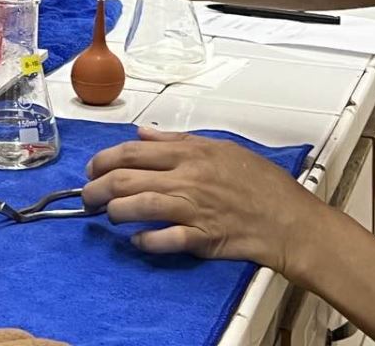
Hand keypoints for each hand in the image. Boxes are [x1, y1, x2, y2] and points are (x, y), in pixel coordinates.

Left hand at [82, 126, 314, 271]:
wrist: (287, 218)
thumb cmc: (257, 180)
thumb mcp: (219, 147)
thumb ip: (177, 141)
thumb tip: (144, 134)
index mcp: (190, 153)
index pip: (134, 151)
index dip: (104, 159)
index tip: (91, 168)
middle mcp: (186, 178)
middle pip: (128, 178)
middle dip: (98, 187)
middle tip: (87, 196)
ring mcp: (192, 209)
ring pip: (139, 206)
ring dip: (115, 212)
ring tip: (107, 215)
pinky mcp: (201, 238)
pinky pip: (164, 240)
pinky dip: (145, 241)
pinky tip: (136, 240)